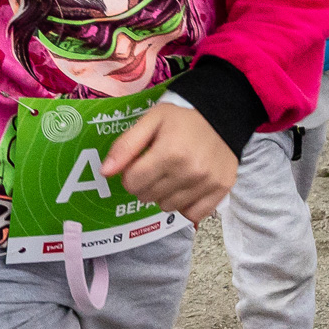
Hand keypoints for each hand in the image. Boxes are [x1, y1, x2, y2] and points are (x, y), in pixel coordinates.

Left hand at [102, 103, 236, 223]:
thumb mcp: (152, 120)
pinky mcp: (221, 189)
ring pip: (167, 207)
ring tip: (173, 174)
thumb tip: (105, 172)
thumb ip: (126, 145)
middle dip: (145, 184)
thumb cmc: (184, 118)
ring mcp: (207, 183)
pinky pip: (192, 214)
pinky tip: (187, 187)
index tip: (139, 164)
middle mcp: (189, 171)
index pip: (132, 183)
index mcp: (169, 152)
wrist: (224, 114)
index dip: (130, 174)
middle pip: (147, 197)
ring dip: (164, 194)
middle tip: (156, 167)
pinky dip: (185, 204)